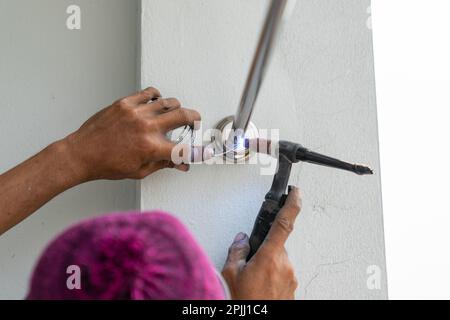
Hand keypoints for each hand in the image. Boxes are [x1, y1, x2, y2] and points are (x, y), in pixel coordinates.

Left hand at [62, 87, 200, 180]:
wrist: (81, 154)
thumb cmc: (107, 165)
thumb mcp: (139, 171)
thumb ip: (163, 164)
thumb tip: (181, 164)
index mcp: (150, 148)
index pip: (183, 150)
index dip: (199, 152)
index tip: (208, 150)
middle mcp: (146, 127)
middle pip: (183, 116)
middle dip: (194, 120)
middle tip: (193, 124)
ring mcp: (135, 112)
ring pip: (168, 102)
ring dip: (176, 109)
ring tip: (172, 116)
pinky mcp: (125, 103)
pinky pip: (149, 93)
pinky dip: (157, 98)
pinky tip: (155, 105)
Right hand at [222, 187, 300, 299]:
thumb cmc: (245, 302)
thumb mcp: (231, 275)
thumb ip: (237, 251)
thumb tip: (242, 240)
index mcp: (270, 257)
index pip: (284, 223)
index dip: (292, 203)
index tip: (295, 192)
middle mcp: (285, 265)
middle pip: (276, 245)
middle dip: (263, 249)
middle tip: (249, 265)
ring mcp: (291, 277)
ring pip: (278, 259)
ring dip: (266, 264)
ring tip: (252, 281)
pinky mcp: (292, 287)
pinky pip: (281, 272)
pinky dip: (271, 274)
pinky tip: (259, 287)